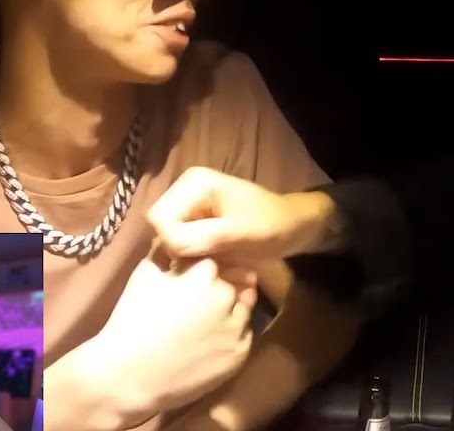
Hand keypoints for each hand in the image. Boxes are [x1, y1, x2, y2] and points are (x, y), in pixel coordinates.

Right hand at [93, 247, 258, 417]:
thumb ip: (164, 251)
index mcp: (206, 272)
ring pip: (243, 310)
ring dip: (231, 313)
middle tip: (200, 305)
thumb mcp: (144, 276)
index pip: (219, 260)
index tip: (194, 280)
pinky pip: (244, 337)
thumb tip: (173, 237)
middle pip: (236, 283)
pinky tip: (209, 345)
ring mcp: (236, 327)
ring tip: (204, 326)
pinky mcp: (240, 354)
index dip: (206, 270)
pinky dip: (231, 338)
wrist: (129, 376)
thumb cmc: (132, 321)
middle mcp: (228, 296)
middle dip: (223, 289)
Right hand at [148, 166, 328, 260]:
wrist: (294, 229)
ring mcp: (187, 211)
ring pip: (167, 245)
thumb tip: (167, 245)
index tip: (202, 259)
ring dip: (188, 262)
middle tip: (211, 268)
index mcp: (193, 183)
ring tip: (216, 270)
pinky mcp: (193, 227)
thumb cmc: (273, 225)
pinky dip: (194, 263)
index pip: (159, 219)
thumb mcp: (242, 232)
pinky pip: (179, 250)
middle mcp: (183, 193)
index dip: (174, 243)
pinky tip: (214, 269)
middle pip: (159, 233)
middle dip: (181, 254)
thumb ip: (206, 236)